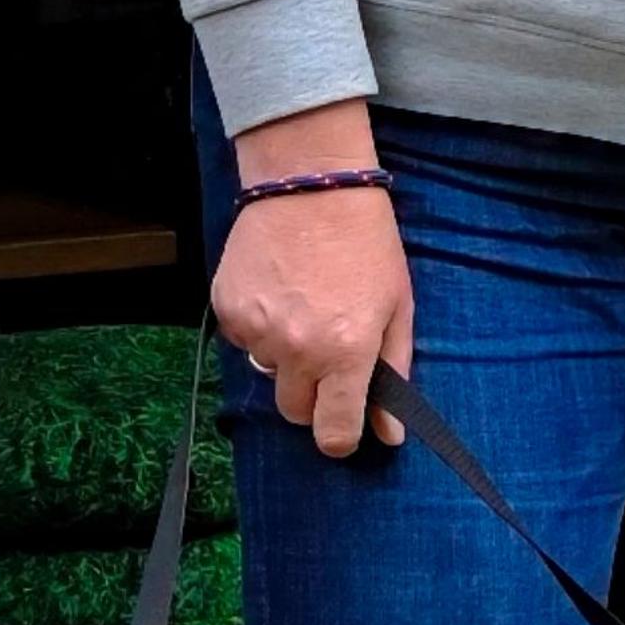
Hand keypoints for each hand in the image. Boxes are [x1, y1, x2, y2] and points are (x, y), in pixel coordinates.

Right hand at [212, 101, 412, 458]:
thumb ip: (393, 372)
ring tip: (308, 308)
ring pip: (269, 374)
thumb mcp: (397, 305)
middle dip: (314, 396)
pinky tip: (281, 292)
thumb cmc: (367, 244)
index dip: (341, 437)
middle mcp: (296, 350)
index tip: (346, 428)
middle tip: (332, 354)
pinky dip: (261, 328)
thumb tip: (390, 435)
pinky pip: (245, 342)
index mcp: (346, 352)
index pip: (332, 432)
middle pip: (295, 411)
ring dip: (287, 357)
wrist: (312, 187)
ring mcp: (256, 332)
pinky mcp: (226, 312)